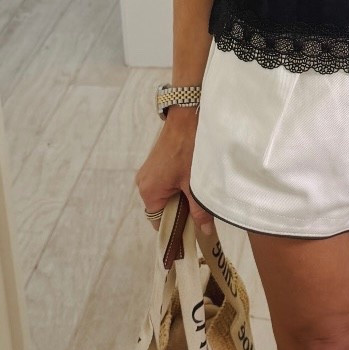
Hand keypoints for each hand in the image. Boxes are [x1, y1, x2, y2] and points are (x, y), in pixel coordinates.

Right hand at [135, 107, 213, 238]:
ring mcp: (149, 173)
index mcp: (149, 191)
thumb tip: (204, 231)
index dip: (176, 229)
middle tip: (202, 213)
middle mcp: (144, 183)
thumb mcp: (196, 184)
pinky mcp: (156, 164)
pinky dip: (179, 187)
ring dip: (182, 198)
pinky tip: (195, 183)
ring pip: (166, 196)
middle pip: (162, 209)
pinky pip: (166, 184)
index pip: (159, 222)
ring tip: (200, 196)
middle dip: (181, 212)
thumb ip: (200, 210)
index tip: (192, 232)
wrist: (187, 117)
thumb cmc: (189, 150)